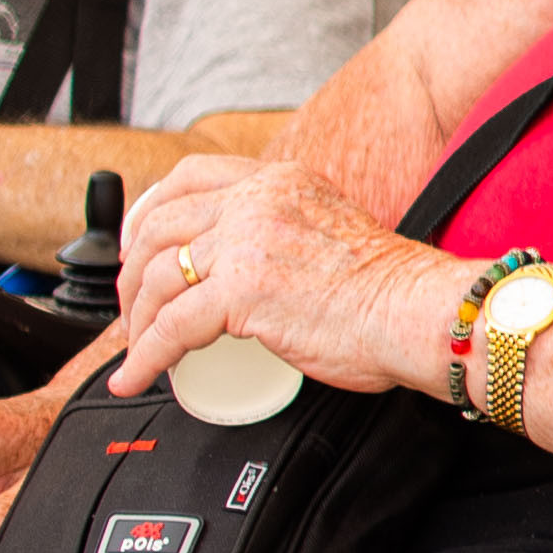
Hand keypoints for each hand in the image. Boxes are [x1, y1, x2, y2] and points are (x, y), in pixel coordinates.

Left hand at [107, 154, 456, 404]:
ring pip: (156, 278)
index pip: (188, 176)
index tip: (136, 242)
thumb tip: (253, 263)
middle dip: (131, 274)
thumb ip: (287, 227)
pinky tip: (138, 376)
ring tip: (138, 350)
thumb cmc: (392, 288)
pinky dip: (145, 357)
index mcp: (279, 181)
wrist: (421, 312)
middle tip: (131, 308)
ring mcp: (246, 243)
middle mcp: (257, 201)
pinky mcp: (241, 291)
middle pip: (159, 227)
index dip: (148, 210)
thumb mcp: (329, 227)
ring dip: (137, 322)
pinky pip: (170, 328)